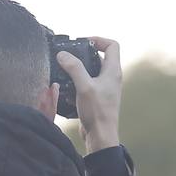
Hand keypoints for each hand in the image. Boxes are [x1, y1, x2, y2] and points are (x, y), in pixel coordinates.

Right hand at [56, 36, 121, 152]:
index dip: (98, 39)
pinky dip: (76, 82)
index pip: (112, 45)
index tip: (83, 42)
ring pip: (90, 70)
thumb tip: (63, 54)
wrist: (100, 136)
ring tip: (64, 71)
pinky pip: (86, 83)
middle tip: (68, 56)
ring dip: (77, 69)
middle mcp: (111, 78)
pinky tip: (66, 88)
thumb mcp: (84, 86)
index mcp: (113, 72)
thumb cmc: (97, 113)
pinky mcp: (97, 97)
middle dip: (82, 54)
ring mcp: (104, 88)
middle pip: (99, 56)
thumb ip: (74, 68)